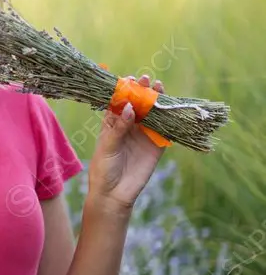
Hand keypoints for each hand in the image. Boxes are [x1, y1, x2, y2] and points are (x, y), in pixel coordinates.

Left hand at [87, 74, 166, 212]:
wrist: (114, 195)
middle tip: (146, 79)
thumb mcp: (107, 146)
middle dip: (142, 91)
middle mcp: (130, 126)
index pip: (119, 103)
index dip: (124, 90)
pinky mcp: (156, 147)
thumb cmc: (103, 169)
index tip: (129, 79)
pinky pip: (164, 130)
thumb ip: (119, 127)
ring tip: (159, 87)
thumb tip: (131, 107)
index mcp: (113, 124)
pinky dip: (168, 119)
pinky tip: (170, 108)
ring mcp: (144, 135)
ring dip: (156, 101)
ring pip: (152, 114)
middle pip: (138, 105)